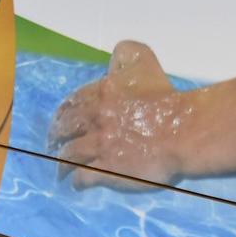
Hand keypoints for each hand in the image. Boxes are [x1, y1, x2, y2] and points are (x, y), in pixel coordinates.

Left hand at [49, 41, 186, 188]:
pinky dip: (76, 180)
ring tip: (60, 169)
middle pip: (65, 128)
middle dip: (56, 136)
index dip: (63, 112)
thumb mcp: (145, 62)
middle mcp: (95, 119)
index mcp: (101, 93)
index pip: (72, 102)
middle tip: (54, 144)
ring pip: (69, 155)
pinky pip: (82, 177)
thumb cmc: (165, 97)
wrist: (181, 130)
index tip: (61, 120)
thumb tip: (112, 60)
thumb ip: (126, 54)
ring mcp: (99, 146)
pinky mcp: (107, 170)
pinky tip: (77, 182)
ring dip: (62, 162)